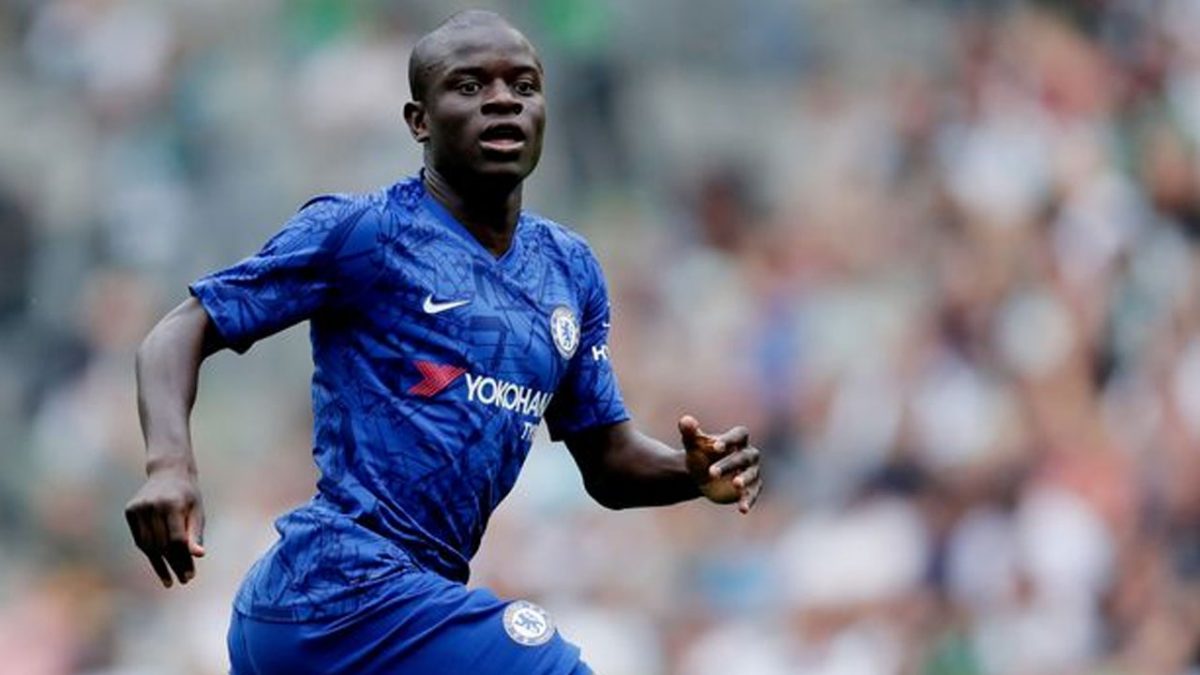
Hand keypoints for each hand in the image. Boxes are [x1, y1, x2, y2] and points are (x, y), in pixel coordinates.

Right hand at [124, 465, 205, 586]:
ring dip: (160, 564)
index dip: (183, 559)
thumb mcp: (197, 511)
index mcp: (172, 504)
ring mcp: (138, 508)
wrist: (169, 472)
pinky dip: (150, 553)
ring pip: (148, 545)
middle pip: (162, 544)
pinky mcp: (130, 511)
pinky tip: (160, 564)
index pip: (177, 539)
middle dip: (174, 564)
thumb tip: (199, 555)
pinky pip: (140, 539)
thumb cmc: (188, 494)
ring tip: (171, 577)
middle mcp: (152, 506)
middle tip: (183, 579)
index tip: (190, 575)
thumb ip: (196, 533)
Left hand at [680, 415, 761, 513]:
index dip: (729, 440)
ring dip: (743, 479)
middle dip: (728, 464)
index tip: (716, 447)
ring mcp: (751, 472)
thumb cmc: (699, 454)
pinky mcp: (751, 488)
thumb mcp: (692, 444)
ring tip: (735, 484)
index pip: (739, 435)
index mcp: (737, 439)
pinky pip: (752, 494)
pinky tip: (742, 509)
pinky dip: (748, 501)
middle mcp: (748, 454)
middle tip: (711, 472)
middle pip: (743, 457)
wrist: (700, 475)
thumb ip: (689, 432)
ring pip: (750, 475)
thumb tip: (685, 421)